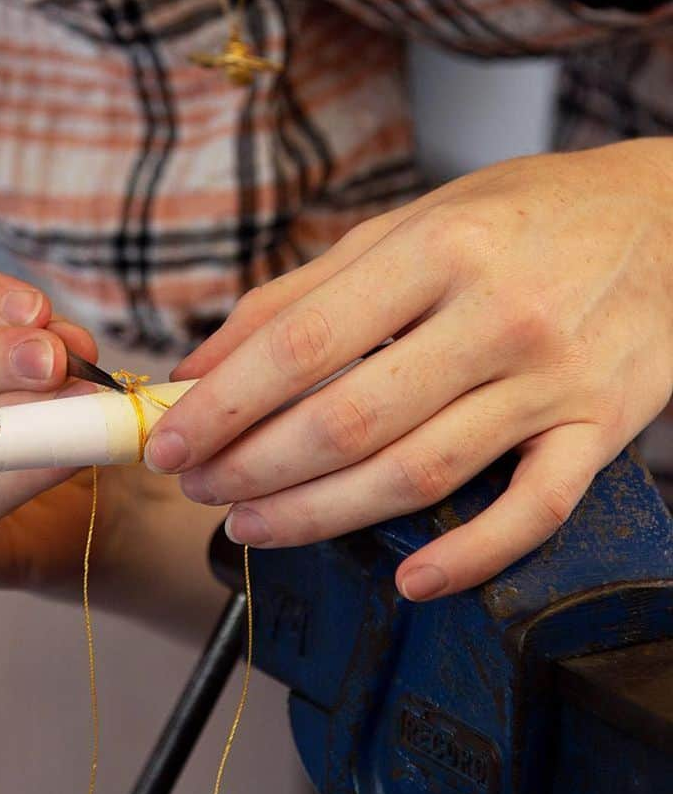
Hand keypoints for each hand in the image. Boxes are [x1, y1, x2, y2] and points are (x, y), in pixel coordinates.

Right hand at [0, 249, 111, 594]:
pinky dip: (25, 473)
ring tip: (78, 402)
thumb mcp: (15, 343)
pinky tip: (68, 453)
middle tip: (51, 359)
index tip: (34, 307)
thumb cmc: (12, 393)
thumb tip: (55, 339)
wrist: (56, 490)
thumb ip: (29, 333)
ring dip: (13, 417)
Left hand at [145, 141, 672, 600]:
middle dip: (254, 465)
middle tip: (200, 486)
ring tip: (253, 524)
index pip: (302, 342)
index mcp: (436, 250)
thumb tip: (203, 365)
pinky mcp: (604, 427)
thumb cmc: (522, 216)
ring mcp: (553, 378)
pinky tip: (407, 578)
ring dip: (320, 514)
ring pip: (420, 472)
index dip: (224, 402)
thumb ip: (301, 294)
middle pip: (349, 418)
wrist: (667, 215)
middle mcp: (495, 314)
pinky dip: (469, 555)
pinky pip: (534, 510)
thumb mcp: (406, 224)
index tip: (170, 439)